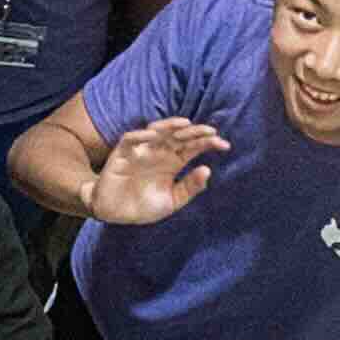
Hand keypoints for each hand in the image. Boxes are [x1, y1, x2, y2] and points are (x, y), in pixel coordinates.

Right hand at [84, 114, 227, 228]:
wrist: (115, 214)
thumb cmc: (143, 206)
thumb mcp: (172, 201)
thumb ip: (189, 188)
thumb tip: (207, 169)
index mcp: (173, 162)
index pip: (193, 147)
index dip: (208, 143)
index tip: (225, 145)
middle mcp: (159, 153)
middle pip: (178, 136)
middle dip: (195, 132)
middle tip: (211, 132)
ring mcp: (141, 151)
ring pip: (157, 131)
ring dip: (170, 126)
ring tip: (186, 124)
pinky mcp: (122, 153)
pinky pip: (130, 139)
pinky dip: (141, 135)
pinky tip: (154, 136)